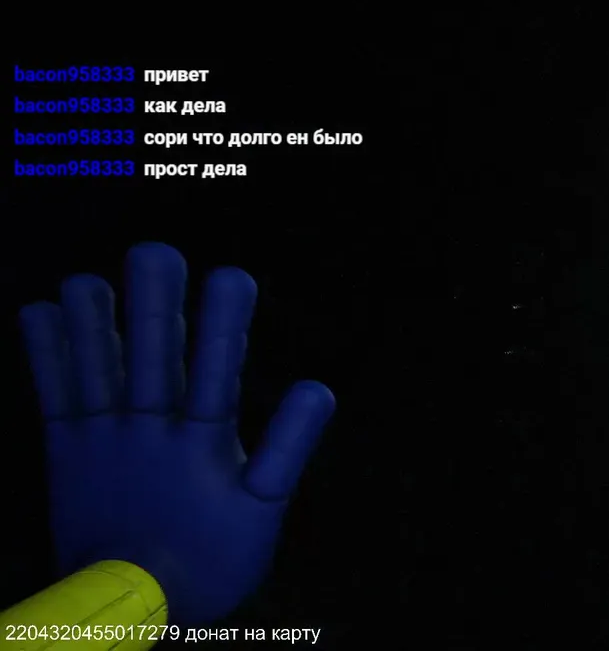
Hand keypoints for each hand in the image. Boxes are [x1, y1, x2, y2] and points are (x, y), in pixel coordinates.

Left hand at [19, 243, 335, 625]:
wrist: (130, 606)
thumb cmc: (209, 558)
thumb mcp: (264, 510)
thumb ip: (288, 446)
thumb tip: (320, 388)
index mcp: (201, 444)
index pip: (218, 373)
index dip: (224, 326)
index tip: (232, 275)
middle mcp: (149, 433)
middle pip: (154, 359)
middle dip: (156, 304)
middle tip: (154, 251)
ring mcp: (103, 440)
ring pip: (96, 371)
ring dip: (92, 322)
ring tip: (85, 277)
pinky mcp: (64, 452)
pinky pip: (52, 396)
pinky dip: (46, 356)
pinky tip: (38, 312)